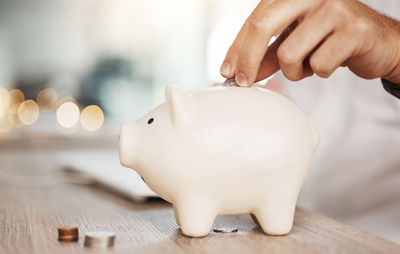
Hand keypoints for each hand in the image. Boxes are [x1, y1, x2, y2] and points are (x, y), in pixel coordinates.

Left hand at [220, 0, 399, 85]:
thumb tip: (239, 72)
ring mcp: (334, 8)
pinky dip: (319, 72)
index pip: (255, 19)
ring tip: (310, 65)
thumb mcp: (294, 43)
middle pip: (262, 26)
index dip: (237, 48)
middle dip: (248, 60)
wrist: (378, 42)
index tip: (228, 71)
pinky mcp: (354, 29)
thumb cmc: (332, 40)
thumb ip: (267, 55)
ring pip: (289, 54)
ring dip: (295, 72)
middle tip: (244, 83)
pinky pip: (318, 65)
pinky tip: (331, 62)